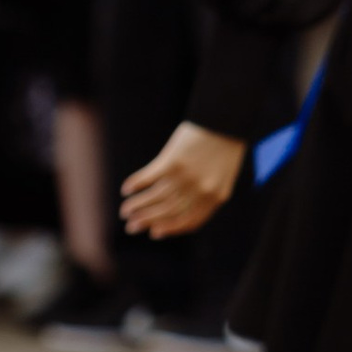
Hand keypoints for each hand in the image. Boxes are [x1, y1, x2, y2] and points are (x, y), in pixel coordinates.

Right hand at [120, 121, 244, 236]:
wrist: (226, 119)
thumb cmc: (225, 144)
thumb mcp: (223, 173)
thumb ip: (206, 190)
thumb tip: (179, 204)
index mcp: (216, 197)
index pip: (190, 221)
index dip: (171, 228)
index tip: (154, 232)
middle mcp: (200, 191)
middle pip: (169, 212)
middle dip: (147, 221)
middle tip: (131, 227)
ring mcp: (186, 177)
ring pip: (156, 197)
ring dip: (137, 206)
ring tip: (124, 211)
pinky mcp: (173, 161)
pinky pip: (149, 178)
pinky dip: (136, 184)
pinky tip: (126, 189)